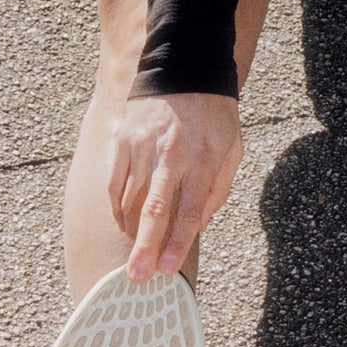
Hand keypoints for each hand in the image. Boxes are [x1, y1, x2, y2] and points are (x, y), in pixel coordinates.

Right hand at [107, 92, 242, 281]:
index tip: (168, 269)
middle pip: (154, 207)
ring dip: (129, 232)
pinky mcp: (123, 140)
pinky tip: (122, 223)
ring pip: (129, 198)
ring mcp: (141, 147)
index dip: (179, 241)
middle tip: (136, 278)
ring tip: (132, 256)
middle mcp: (169, 154)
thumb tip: (199, 225)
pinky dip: (115, 208)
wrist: (184, 68)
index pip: (190, 208)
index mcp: (201, 157)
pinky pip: (113, 183)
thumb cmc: (214, 114)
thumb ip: (219, 188)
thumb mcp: (232, 146)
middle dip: (144, 246)